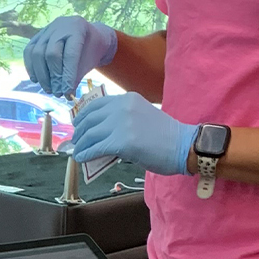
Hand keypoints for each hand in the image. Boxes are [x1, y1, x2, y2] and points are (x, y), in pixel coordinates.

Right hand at [24, 17, 118, 97]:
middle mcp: (60, 25)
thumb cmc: (90, 50)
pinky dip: (31, 68)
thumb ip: (77, 75)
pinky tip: (37, 80)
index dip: (68, 75)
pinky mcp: (37, 35)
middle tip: (57, 93)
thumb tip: (66, 95)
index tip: (67, 92)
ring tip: (49, 89)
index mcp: (78, 28)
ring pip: (37, 53)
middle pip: (51, 53)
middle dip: (54, 76)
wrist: (87, 36)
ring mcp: (46, 29)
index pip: (70, 54)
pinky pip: (29, 51)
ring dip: (41, 75)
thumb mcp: (89, 61)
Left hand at [68, 92, 196, 176]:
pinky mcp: (122, 142)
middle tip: (76, 141)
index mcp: (127, 99)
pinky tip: (81, 158)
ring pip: (90, 134)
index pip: (96, 104)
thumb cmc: (165, 135)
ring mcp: (121, 124)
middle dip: (79, 131)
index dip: (83, 115)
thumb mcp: (141, 116)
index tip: (77, 124)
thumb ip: (121, 119)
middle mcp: (122, 107)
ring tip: (77, 151)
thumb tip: (100, 132)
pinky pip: (96, 148)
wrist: (183, 146)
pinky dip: (86, 154)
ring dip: (81, 144)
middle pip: (90, 119)